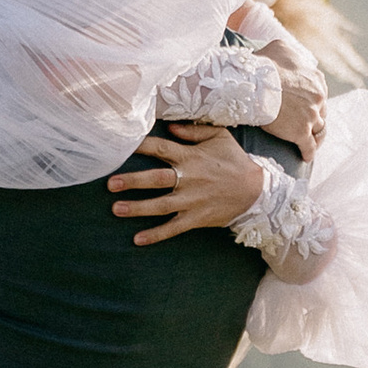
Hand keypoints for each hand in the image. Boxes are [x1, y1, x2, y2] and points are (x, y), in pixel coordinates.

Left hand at [108, 124, 267, 245]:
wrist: (257, 190)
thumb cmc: (235, 160)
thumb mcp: (219, 136)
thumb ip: (193, 130)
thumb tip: (170, 128)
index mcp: (191, 156)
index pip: (160, 148)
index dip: (140, 146)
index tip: (120, 145)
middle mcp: (189, 178)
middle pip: (156, 179)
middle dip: (132, 181)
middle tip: (110, 183)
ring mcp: (192, 200)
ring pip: (161, 205)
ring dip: (137, 208)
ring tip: (116, 208)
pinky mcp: (197, 218)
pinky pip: (174, 228)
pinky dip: (156, 235)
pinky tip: (138, 239)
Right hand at [262, 41, 328, 163]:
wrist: (254, 84)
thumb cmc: (264, 64)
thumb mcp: (280, 48)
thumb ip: (290, 53)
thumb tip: (288, 55)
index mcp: (316, 79)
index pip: (319, 93)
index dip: (312, 100)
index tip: (306, 105)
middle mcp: (318, 97)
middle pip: (321, 111)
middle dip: (315, 117)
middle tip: (306, 123)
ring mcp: (311, 116)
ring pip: (319, 130)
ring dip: (315, 135)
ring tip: (311, 141)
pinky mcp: (301, 133)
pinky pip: (309, 147)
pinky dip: (308, 152)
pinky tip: (305, 156)